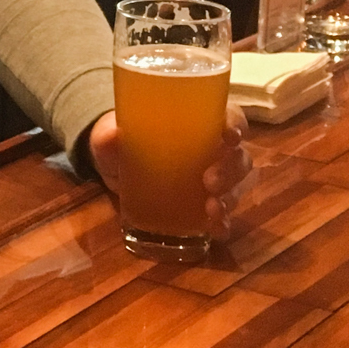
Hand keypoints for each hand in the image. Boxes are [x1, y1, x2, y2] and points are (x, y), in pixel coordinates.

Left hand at [84, 106, 250, 240]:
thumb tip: (111, 134)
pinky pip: (224, 215)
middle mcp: (216, 149)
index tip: (230, 136)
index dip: (236, 125)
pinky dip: (223, 222)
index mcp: (201, 120)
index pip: (231, 118)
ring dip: (231, 197)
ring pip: (238, 185)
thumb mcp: (112, 134)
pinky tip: (215, 229)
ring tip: (212, 208)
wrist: (116, 167)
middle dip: (231, 169)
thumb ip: (109, 135)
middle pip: (239, 156)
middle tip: (209, 181)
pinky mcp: (206, 204)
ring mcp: (216, 178)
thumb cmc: (124, 137)